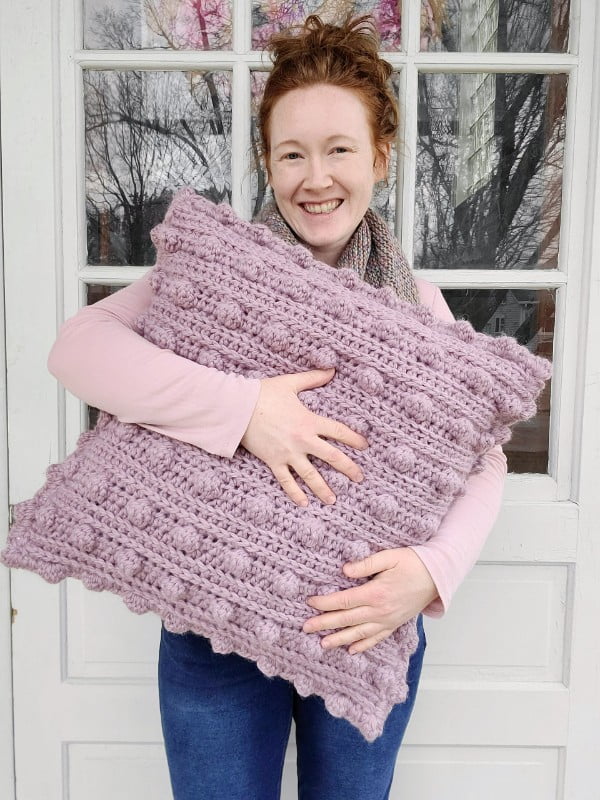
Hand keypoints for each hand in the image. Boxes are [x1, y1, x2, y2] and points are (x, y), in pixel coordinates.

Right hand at [240, 367, 368, 506]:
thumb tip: (331, 370)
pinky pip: (286, 481)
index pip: (339, 432)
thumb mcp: (290, 383)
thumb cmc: (264, 393)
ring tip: (333, 500)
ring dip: (323, 489)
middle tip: (359, 478)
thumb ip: (313, 378)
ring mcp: (288, 453)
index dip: (354, 439)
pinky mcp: (274, 461)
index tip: (365, 447)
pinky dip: (295, 493)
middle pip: (332, 458)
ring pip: (311, 475)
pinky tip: (303, 503)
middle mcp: (303, 440)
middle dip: (348, 468)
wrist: (238, 408)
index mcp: (310, 421)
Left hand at [302, 547, 438, 653]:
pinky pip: (376, 638)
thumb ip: (366, 563)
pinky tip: (351, 650)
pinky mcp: (394, 624)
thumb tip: (345, 570)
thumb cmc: (414, 563)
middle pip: (346, 619)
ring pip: (358, 633)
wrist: (437, 576)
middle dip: (324, 623)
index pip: (344, 600)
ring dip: (339, 639)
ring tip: (322, 644)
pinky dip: (363, 646)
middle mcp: (380, 611)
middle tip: (305, 627)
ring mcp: (387, 620)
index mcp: (376, 593)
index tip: (311, 602)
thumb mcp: (390, 556)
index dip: (325, 603)